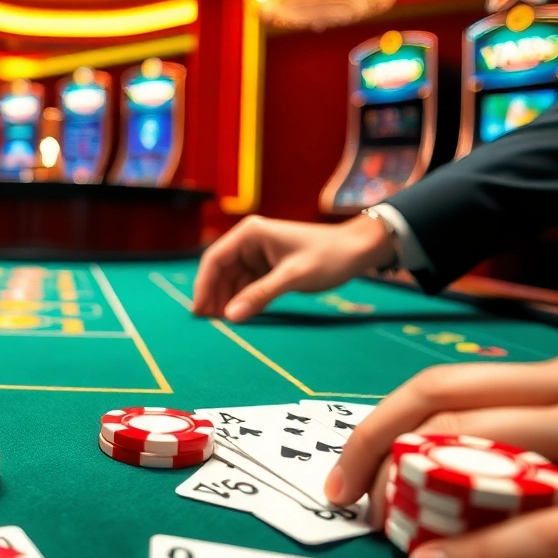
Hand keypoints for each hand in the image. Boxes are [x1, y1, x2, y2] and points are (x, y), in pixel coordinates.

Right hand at [191, 215, 394, 321]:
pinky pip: (247, 285)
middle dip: (214, 296)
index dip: (203, 285)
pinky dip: (242, 300)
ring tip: (221, 325)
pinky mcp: (268, 267)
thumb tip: (230, 317)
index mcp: (250, 233)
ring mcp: (258, 254)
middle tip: (208, 324)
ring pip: (232, 280)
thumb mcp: (293, 277)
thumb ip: (260, 295)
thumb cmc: (328, 257)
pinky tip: (239, 316)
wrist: (358, 251)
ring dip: (227, 300)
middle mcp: (250, 241)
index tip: (199, 311)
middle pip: (220, 271)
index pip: (215, 259)